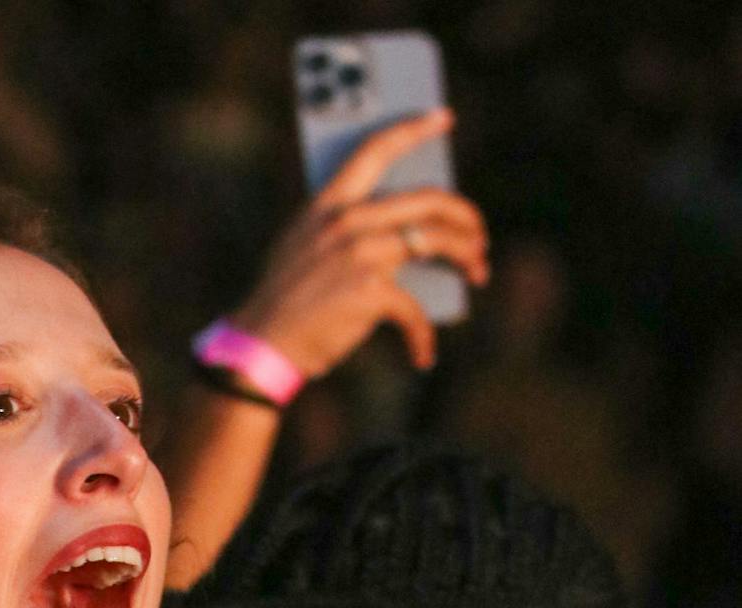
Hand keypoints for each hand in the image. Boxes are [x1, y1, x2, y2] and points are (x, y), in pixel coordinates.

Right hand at [235, 109, 488, 374]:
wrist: (263, 345)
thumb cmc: (286, 301)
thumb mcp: (304, 248)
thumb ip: (342, 230)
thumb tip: (405, 232)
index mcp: (326, 204)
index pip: (374, 150)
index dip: (413, 129)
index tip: (443, 117)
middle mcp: (346, 221)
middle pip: (427, 198)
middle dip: (465, 214)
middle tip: (480, 233)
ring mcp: (360, 253)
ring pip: (436, 241)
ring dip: (468, 257)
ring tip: (477, 272)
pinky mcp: (370, 291)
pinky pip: (415, 311)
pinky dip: (423, 338)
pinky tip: (423, 355)